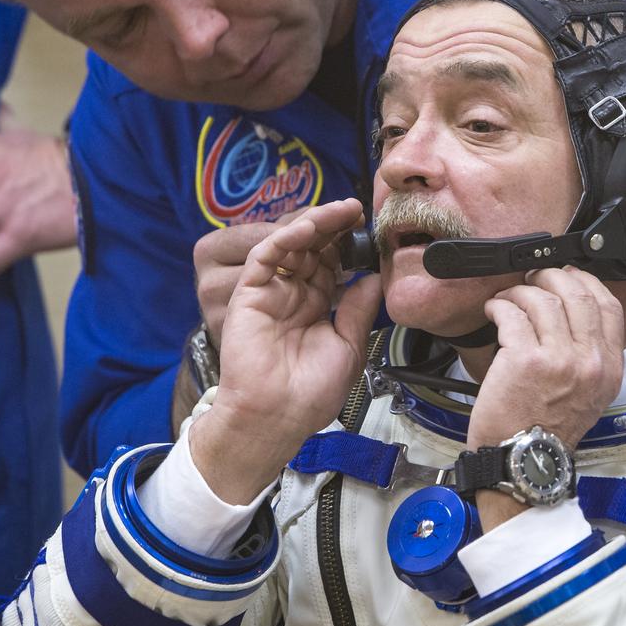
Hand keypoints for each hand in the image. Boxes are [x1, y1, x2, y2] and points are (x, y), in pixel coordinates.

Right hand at [194, 199, 380, 503]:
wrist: (277, 416)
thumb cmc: (311, 392)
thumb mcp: (349, 346)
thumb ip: (359, 309)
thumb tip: (375, 277)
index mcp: (316, 307)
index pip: (331, 265)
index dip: (348, 244)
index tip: (370, 228)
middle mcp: (293, 295)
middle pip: (313, 249)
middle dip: (334, 228)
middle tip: (357, 209)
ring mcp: (270, 292)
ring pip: (291, 246)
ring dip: (315, 224)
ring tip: (341, 210)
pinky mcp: (249, 293)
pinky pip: (266, 256)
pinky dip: (286, 236)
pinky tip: (310, 225)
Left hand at [469, 266, 624, 450]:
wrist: (523, 460)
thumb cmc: (547, 429)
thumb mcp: (590, 394)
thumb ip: (590, 354)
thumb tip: (572, 311)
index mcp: (610, 367)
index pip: (609, 305)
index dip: (585, 281)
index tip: (567, 276)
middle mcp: (589, 361)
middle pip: (577, 293)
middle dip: (550, 277)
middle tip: (533, 279)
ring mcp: (558, 360)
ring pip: (542, 299)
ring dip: (520, 292)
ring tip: (508, 300)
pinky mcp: (524, 360)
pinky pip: (512, 314)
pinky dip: (499, 306)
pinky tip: (494, 311)